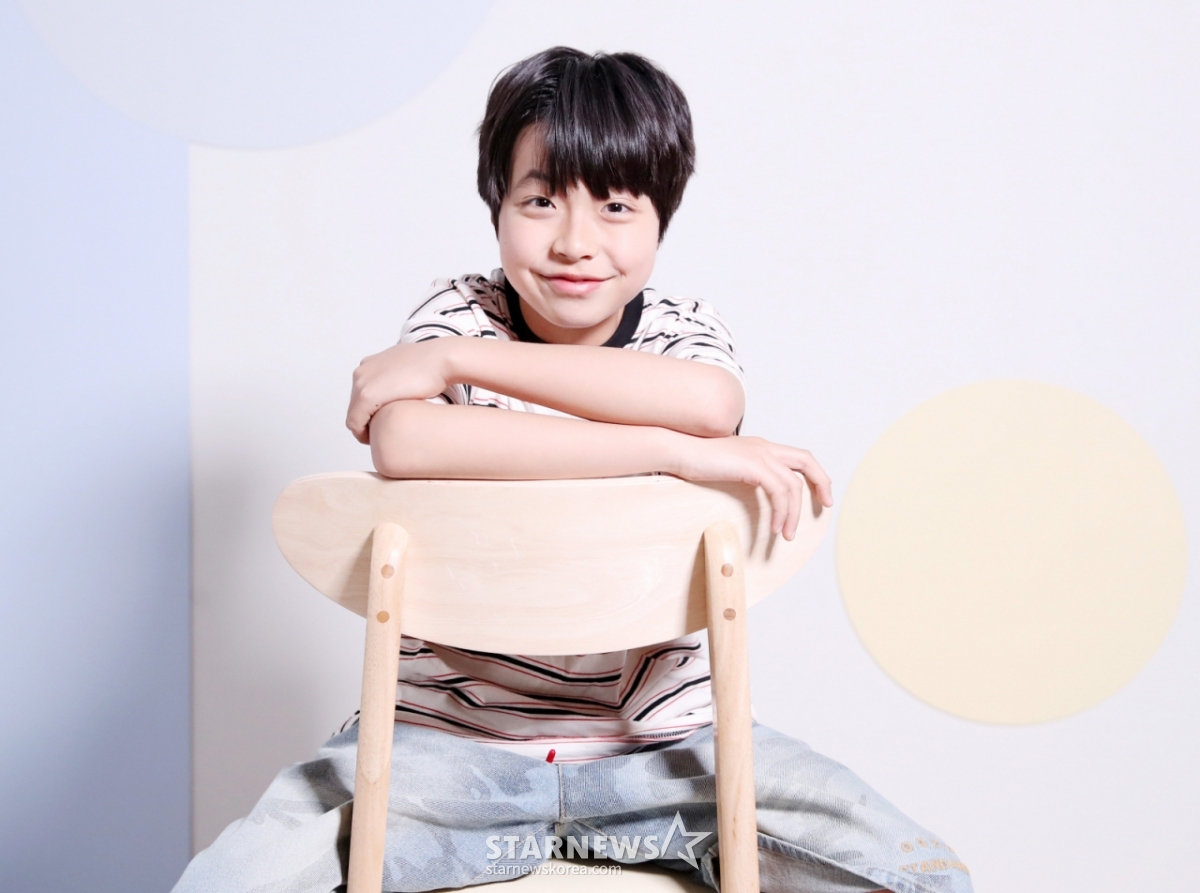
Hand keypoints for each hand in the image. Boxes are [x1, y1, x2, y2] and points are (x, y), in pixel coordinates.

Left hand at [346, 340, 455, 442]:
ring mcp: (362, 383)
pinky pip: (355, 422)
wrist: (440, 360)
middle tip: (382, 434)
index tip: (381, 424)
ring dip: (364, 428)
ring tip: (381, 437)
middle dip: (366, 422)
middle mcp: (362, 372)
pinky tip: (377, 439)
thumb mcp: (408, 366)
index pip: (360, 395)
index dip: (368, 413)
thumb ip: (397, 375)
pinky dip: (362, 434)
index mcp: (369, 364)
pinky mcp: (367, 396)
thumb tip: (402, 386)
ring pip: (354, 416)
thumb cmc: (431, 365)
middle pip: (355, 406)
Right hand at [671, 435, 833, 540]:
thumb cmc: (696, 461)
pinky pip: (778, 492)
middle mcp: (764, 447)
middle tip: (826, 506)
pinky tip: (774, 527)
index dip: (814, 474)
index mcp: (760, 446)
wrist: (679, 452)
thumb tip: (753, 490)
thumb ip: (744, 473)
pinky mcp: (753, 466)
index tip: (820, 494)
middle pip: (807, 461)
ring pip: (793, 485)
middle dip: (822, 483)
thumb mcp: (727, 467)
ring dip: (794, 513)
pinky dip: (781, 512)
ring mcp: (759, 454)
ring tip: (786, 534)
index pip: (798, 456)